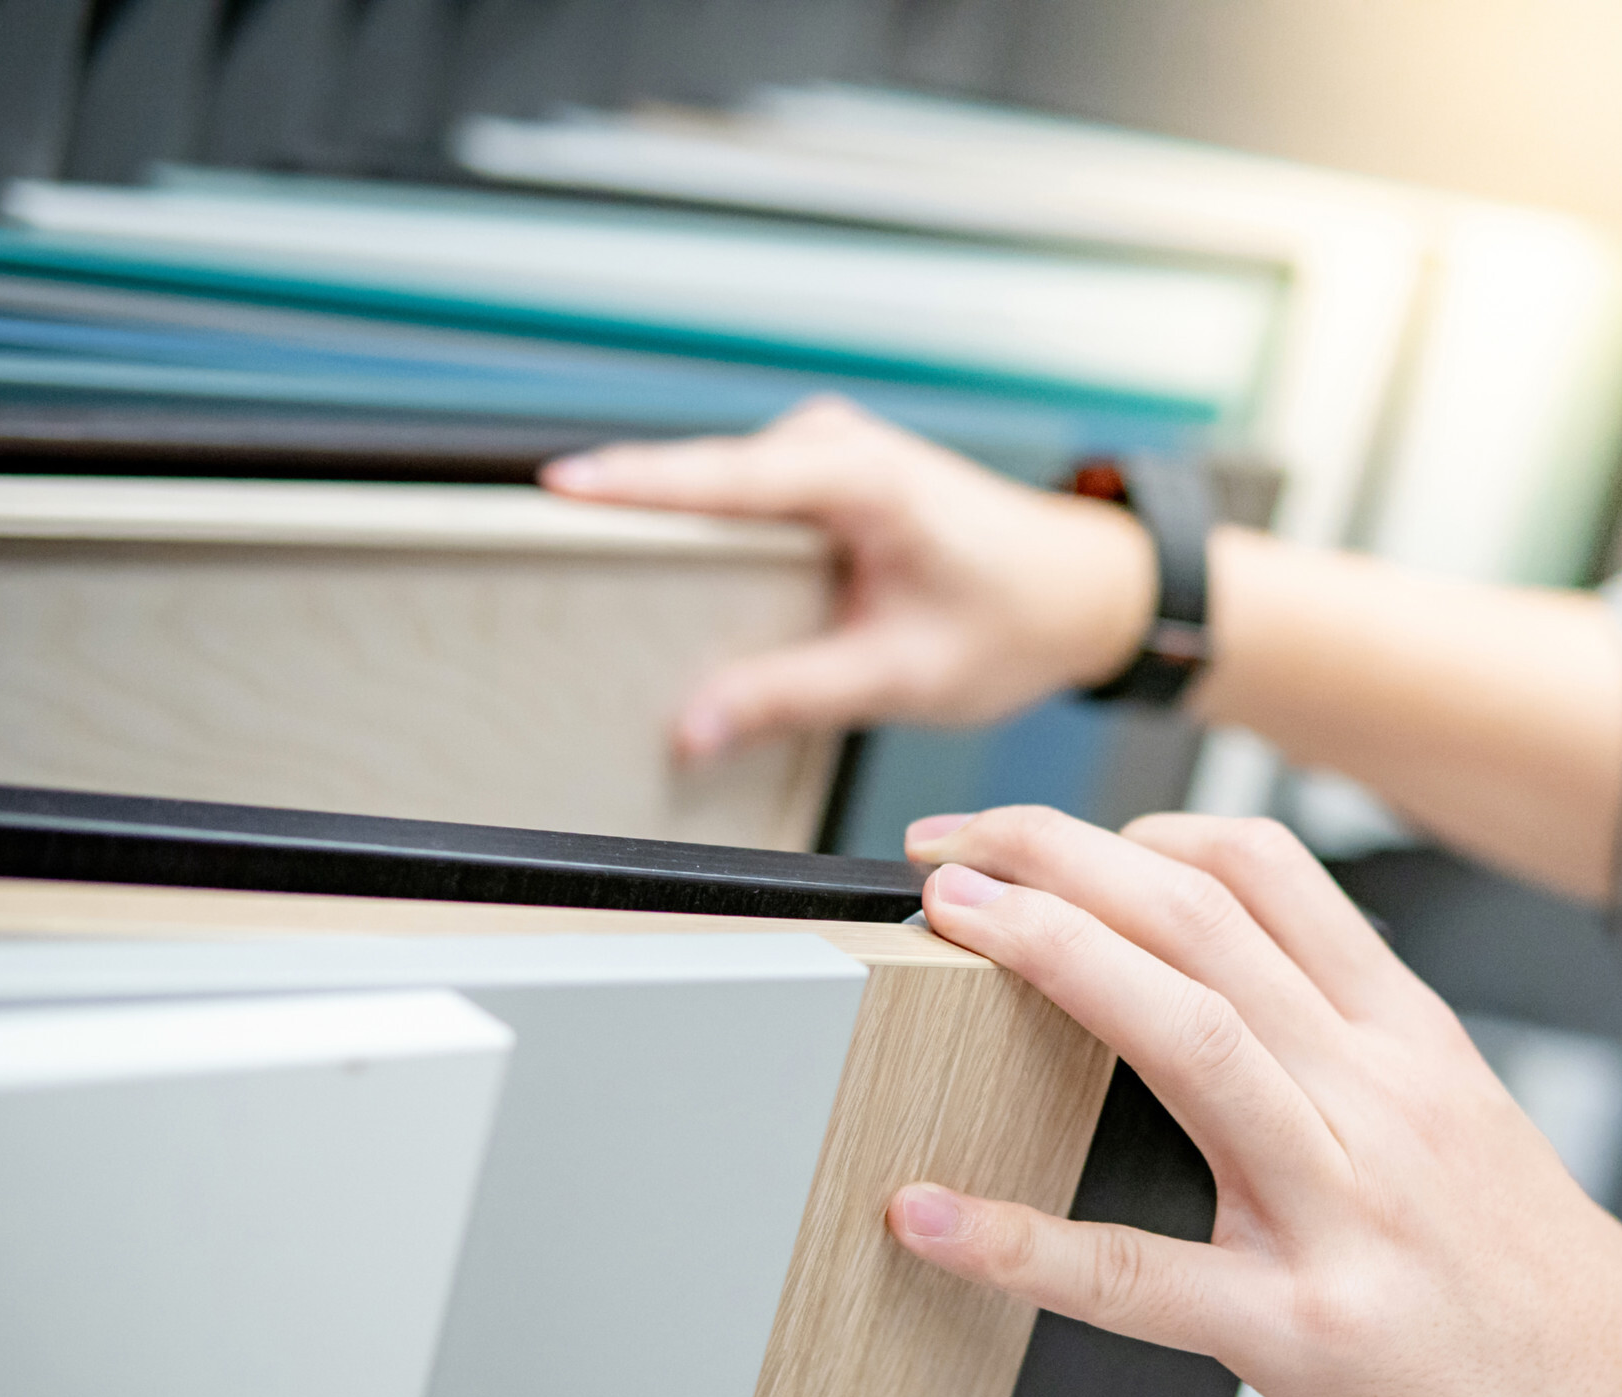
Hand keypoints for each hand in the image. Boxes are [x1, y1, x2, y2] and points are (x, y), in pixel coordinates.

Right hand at [542, 399, 1155, 759]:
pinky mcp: (819, 475)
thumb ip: (792, 697)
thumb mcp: (901, 675)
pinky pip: (737, 500)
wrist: (1079, 591)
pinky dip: (701, 536)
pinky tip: (665, 578)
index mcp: (862, 476)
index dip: (635, 485)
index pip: (723, 478)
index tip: (556, 489)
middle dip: (627, 514)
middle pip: (702, 476)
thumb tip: (695, 726)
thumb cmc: (1013, 620)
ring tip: (591, 576)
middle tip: (543, 557)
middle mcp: (836, 444)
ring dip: (662, 529)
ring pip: (714, 489)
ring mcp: (825, 452)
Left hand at [882, 805, 1621, 1396]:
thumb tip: (1231, 998)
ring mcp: (1345, 1207)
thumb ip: (1358, 1053)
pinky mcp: (1311, 1331)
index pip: (1265, 867)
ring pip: (1189, 1036)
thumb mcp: (1464, 1123)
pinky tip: (929, 1217)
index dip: (1132, 828)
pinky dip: (1023, 1243)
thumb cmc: (1548, 1290)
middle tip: (943, 845)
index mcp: (1408, 1037)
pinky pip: (1144, 1277)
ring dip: (1052, 956)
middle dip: (1059, 856)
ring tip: (944, 920)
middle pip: (1203, 917)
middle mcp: (1377, 1094)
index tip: (1035, 834)